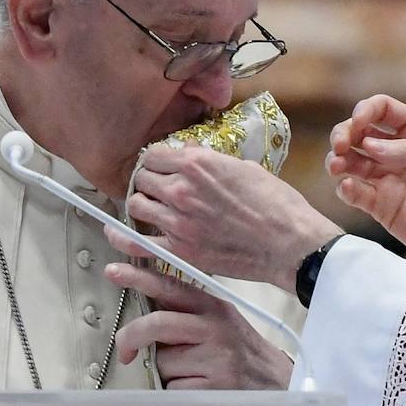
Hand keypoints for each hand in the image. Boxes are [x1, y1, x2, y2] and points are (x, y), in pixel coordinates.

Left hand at [107, 262, 293, 389]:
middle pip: (157, 324)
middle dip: (132, 337)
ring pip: (163, 361)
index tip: (113, 271)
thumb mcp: (220, 321)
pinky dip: (177, 391)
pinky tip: (199, 388)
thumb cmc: (240, 351)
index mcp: (213, 306)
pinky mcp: (215, 386)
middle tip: (125, 350)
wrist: (275, 382)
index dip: (139, 277)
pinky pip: (174, 388)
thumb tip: (143, 312)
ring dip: (166, 372)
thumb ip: (186, 313)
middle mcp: (215, 327)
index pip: (170, 287)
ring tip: (190, 373)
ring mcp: (216, 358)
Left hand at [109, 145, 342, 292]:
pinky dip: (123, 239)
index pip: (154, 155)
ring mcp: (178, 221)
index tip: (160, 168)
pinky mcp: (181, 251)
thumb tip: (194, 154)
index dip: (157, 161)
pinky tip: (115, 234)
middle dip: (148, 182)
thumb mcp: (246, 169)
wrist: (290, 244)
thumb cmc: (277, 205)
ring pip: (136, 206)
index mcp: (198, 164)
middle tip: (156, 189)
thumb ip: (213, 162)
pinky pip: (139, 243)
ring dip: (141, 205)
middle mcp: (181, 189)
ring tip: (150, 208)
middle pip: (142, 179)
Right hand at [327, 94, 405, 292]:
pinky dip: (345, 188)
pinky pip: (356, 193)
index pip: (383, 110)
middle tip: (339, 146)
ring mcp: (389, 179)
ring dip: (337, 159)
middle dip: (344, 134)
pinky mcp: (382, 207)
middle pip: (359, 133)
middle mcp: (400, 152)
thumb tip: (369, 146)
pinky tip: (347, 187)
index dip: (366, 111)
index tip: (359, 124)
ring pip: (351, 161)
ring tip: (336, 166)